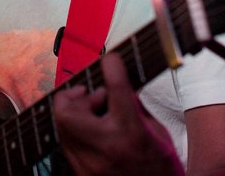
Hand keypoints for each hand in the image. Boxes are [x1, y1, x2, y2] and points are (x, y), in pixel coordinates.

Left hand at [53, 52, 184, 175]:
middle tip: (93, 96)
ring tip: (95, 116)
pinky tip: (93, 134)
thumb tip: (121, 86)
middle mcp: (105, 146)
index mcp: (130, 133)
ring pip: (61, 125)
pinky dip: (76, 132)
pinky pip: (66, 144)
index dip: (112, 65)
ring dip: (75, 113)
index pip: (115, 87)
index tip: (112, 60)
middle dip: (75, 96)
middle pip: (67, 108)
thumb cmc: (162, 172)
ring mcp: (88, 163)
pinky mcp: (79, 173)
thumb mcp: (159, 135)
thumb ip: (137, 108)